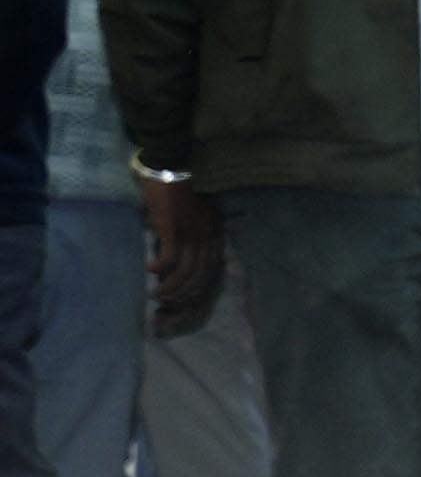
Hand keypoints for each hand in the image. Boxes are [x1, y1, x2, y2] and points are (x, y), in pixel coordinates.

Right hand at [142, 183, 221, 340]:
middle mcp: (208, 238)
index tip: (184, 305)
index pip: (213, 274)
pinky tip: (150, 269)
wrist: (169, 172)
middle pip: (201, 278)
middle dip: (184, 296)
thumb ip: (188, 242)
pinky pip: (169, 258)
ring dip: (170, 287)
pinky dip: (160, 268)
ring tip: (155, 295)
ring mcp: (193, 235)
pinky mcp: (175, 230)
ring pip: (185, 272)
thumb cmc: (175, 197)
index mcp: (214, 237)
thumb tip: (172, 267)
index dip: (198, 292)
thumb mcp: (190, 221)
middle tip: (167, 305)